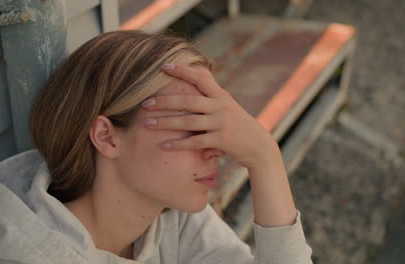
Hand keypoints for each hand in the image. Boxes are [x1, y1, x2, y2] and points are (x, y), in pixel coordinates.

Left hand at [141, 63, 281, 168]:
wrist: (260, 147)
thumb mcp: (227, 107)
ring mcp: (221, 123)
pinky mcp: (221, 140)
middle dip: (164, 101)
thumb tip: (192, 83)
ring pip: (187, 121)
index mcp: (221, 96)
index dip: (182, 70)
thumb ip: (210, 99)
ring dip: (165, 122)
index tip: (163, 66)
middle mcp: (220, 106)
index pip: (200, 77)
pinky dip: (177, 144)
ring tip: (146, 123)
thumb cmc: (238, 126)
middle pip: (187, 101)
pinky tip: (163, 145)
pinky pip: (194, 142)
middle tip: (145, 103)